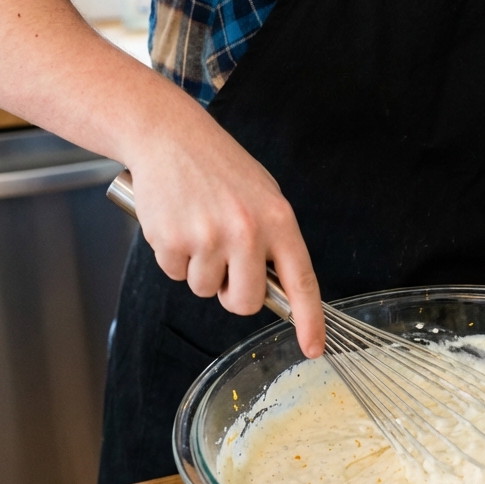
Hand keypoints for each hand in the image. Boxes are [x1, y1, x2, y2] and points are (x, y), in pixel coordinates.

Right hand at [126, 108, 324, 358]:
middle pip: (246, 302)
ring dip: (199, 269)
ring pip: (205, 290)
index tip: (314, 348)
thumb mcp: (262, 195)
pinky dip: (173, 257)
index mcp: (278, 219)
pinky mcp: (173, 241)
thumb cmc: (219, 167)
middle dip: (233, 295)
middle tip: (225, 264)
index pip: (301, 281)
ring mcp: (209, 238)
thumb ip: (273, 239)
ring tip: (197, 226)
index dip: (309, 320)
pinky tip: (175, 223)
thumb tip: (278, 288)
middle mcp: (247, 232)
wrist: (170, 136)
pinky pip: (174, 274)